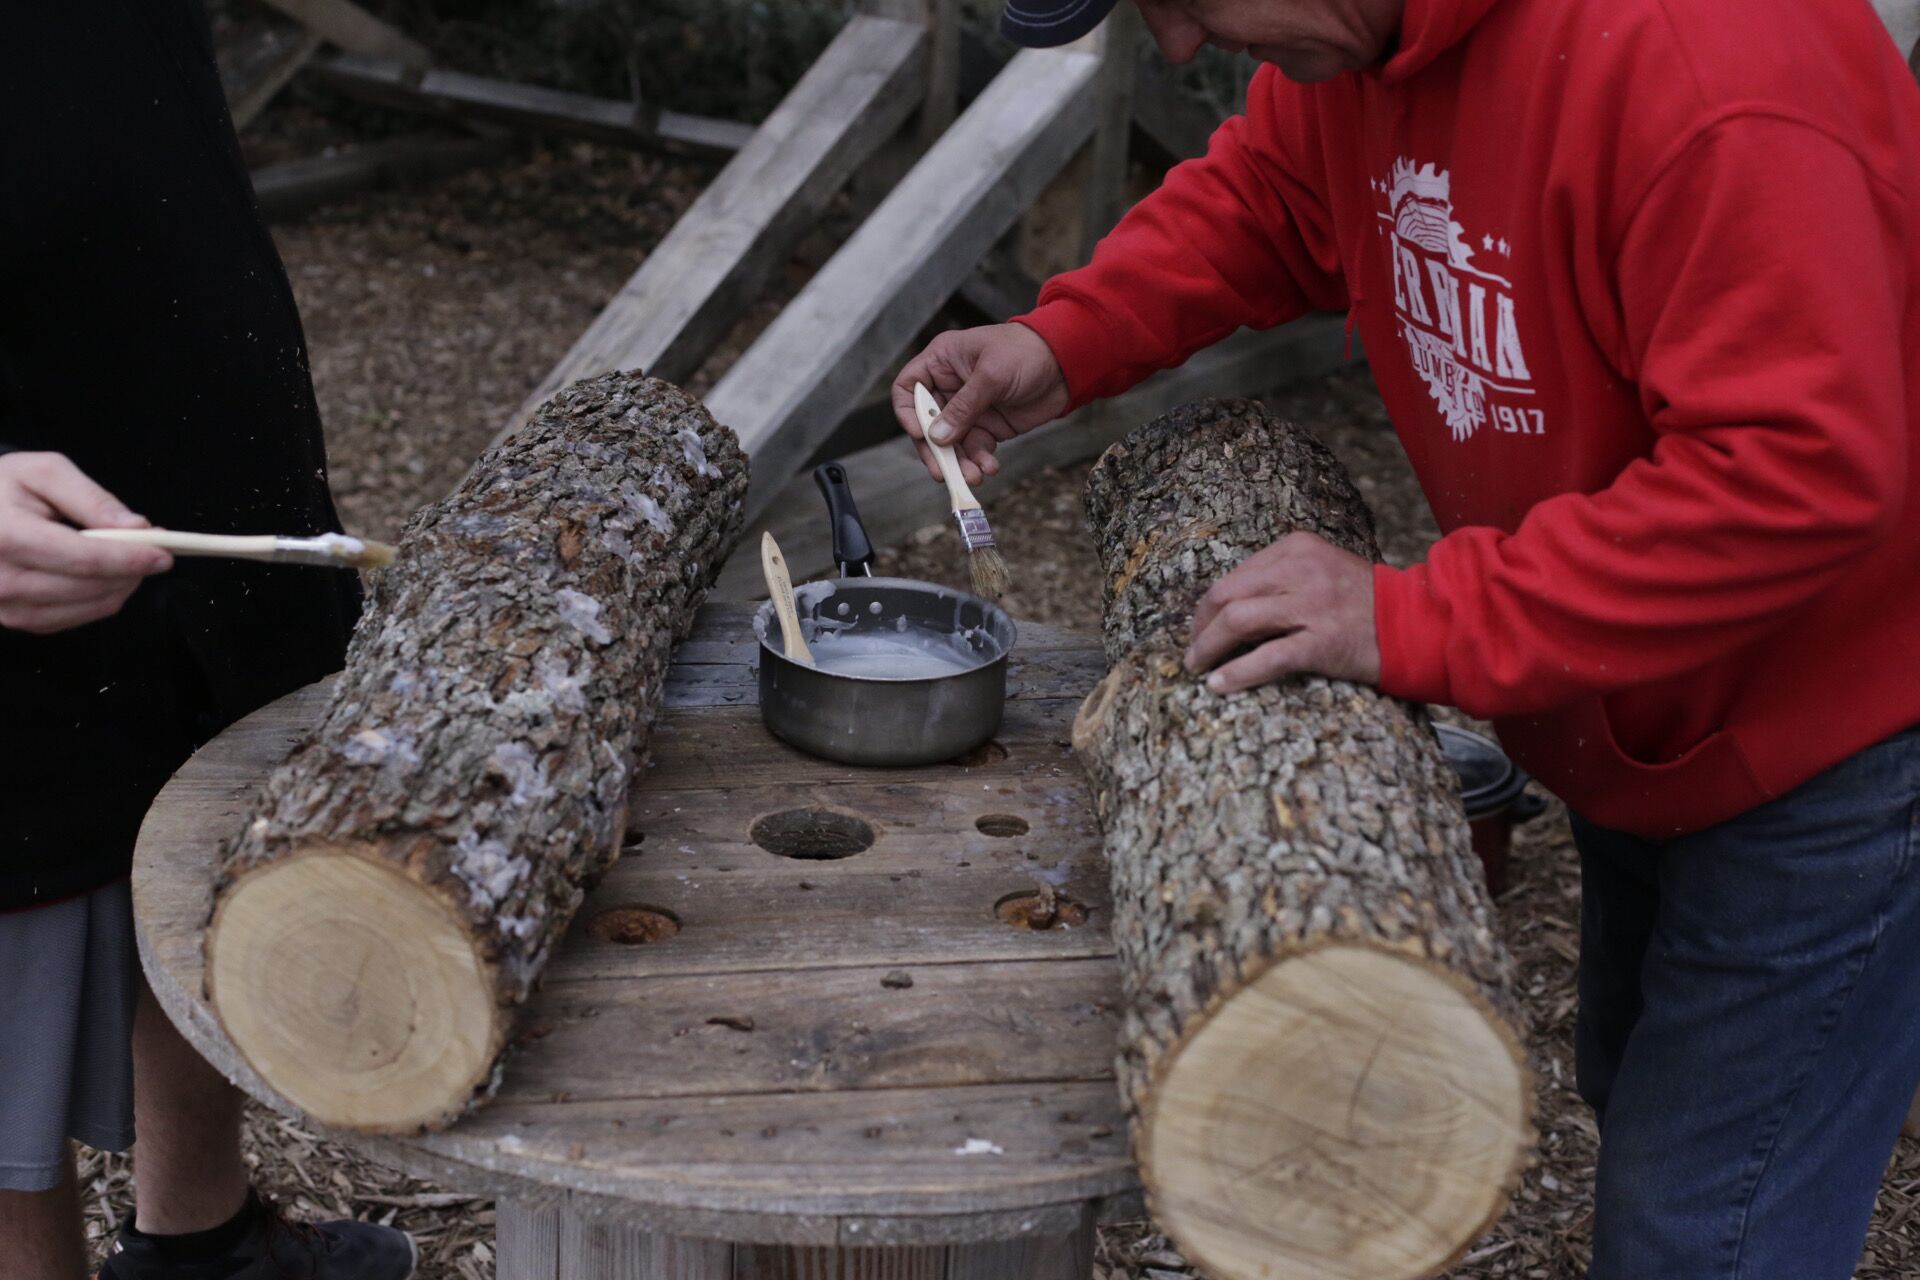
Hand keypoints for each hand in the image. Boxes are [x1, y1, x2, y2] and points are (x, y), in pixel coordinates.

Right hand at [0, 452, 171, 634]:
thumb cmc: (2, 488)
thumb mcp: (44, 473)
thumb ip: (92, 499)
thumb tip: (136, 528)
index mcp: (6, 536)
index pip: (82, 558)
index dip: (128, 559)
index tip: (163, 555)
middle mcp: (1, 579)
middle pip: (89, 586)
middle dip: (131, 570)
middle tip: (153, 550)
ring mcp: (4, 605)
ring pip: (87, 607)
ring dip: (119, 586)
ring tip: (128, 560)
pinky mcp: (13, 618)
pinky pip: (73, 618)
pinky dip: (98, 600)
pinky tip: (103, 577)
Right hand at [891, 323, 1070, 485]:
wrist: (1066, 364)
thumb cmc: (1026, 351)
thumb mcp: (991, 375)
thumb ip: (964, 406)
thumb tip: (938, 436)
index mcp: (941, 362)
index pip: (908, 389)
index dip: (908, 413)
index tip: (920, 434)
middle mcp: (950, 386)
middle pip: (927, 424)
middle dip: (935, 450)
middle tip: (942, 472)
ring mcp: (968, 409)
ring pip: (951, 443)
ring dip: (959, 463)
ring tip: (973, 477)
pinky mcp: (988, 426)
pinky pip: (974, 449)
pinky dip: (979, 461)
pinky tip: (989, 467)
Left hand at [1184, 532, 1379, 692]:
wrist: (1415, 622)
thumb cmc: (1364, 600)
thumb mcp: (1321, 568)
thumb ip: (1280, 577)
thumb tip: (1230, 604)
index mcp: (1296, 548)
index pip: (1234, 576)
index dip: (1208, 606)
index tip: (1201, 626)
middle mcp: (1300, 571)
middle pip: (1226, 596)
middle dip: (1200, 627)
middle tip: (1194, 650)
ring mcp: (1310, 606)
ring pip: (1237, 622)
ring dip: (1209, 648)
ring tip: (1199, 668)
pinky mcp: (1320, 643)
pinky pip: (1266, 658)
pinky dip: (1237, 673)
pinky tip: (1219, 685)